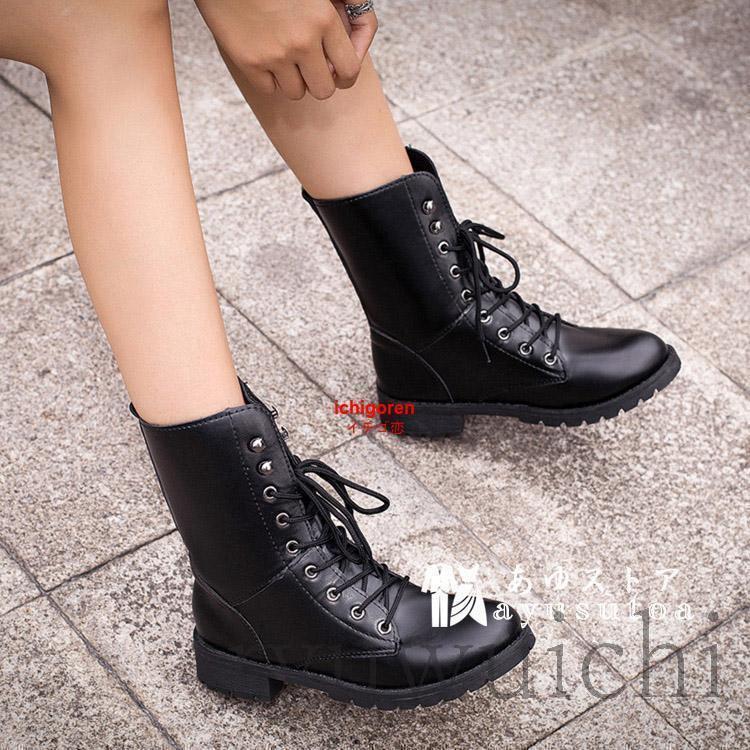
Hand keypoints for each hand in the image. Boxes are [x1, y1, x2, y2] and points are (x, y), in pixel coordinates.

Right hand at [194, 0, 376, 100]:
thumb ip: (345, 1)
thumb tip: (361, 26)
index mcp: (323, 19)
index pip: (350, 70)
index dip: (346, 76)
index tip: (338, 71)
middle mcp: (302, 41)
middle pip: (324, 90)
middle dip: (319, 81)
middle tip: (310, 67)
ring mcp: (274, 55)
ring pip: (297, 92)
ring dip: (294, 79)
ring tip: (285, 56)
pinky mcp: (250, 62)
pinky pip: (270, 89)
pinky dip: (270, 78)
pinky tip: (265, 54)